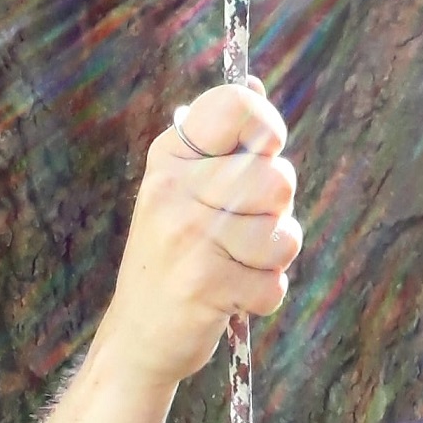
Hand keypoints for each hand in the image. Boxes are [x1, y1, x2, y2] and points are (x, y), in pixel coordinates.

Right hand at [93, 76, 301, 390]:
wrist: (138, 336)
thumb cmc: (176, 259)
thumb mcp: (184, 191)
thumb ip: (224, 147)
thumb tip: (255, 86)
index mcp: (170, 155)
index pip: (238, 107)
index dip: (268, 130)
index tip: (262, 156)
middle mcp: (172, 188)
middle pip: (277, 178)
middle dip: (276, 213)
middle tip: (243, 232)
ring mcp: (186, 235)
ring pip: (283, 236)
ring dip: (271, 261)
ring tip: (235, 267)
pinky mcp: (204, 282)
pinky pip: (275, 284)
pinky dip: (262, 298)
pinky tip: (230, 298)